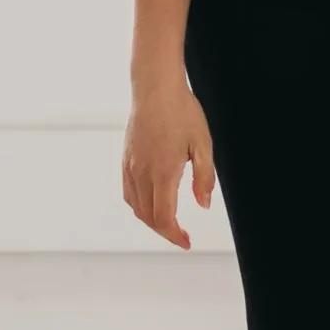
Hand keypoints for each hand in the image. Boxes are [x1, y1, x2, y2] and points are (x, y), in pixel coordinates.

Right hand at [123, 71, 216, 250]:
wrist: (154, 88)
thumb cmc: (181, 111)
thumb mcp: (203, 143)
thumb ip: (204, 177)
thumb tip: (203, 205)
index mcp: (163, 172)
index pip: (164, 218)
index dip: (175, 235)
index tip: (187, 242)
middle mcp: (142, 173)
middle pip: (148, 217)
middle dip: (165, 232)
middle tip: (182, 236)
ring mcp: (130, 167)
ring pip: (136, 207)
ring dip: (152, 221)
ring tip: (169, 223)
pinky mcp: (125, 160)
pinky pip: (129, 193)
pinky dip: (140, 206)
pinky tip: (151, 204)